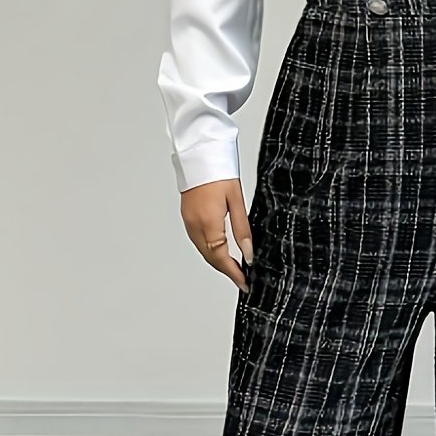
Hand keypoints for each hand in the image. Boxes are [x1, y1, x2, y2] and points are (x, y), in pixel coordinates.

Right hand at [180, 177, 251, 293]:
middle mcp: (195, 224)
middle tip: (242, 279)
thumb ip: (242, 229)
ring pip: (203, 251)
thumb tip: (248, 253)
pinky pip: (198, 241)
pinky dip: (210, 250)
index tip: (244, 283)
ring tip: (234, 269)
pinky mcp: (187, 216)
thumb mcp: (237, 200)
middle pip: (210, 257)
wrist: (200, 152)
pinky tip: (220, 251)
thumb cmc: (219, 170)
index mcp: (208, 222)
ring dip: (218, 262)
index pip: (220, 257)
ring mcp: (188, 221)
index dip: (233, 273)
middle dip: (226, 271)